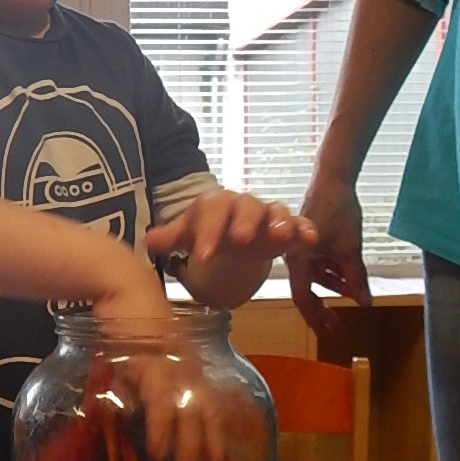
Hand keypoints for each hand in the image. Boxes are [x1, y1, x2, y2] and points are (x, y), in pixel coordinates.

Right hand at [88, 238, 224, 460]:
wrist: (120, 284)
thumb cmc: (128, 321)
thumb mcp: (140, 361)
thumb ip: (144, 388)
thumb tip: (136, 417)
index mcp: (192, 372)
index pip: (212, 417)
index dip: (215, 450)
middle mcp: (192, 372)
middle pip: (210, 423)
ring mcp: (177, 367)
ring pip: (192, 418)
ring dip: (189, 455)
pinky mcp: (156, 361)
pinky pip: (164, 401)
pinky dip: (164, 428)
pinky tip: (160, 452)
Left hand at [146, 190, 317, 307]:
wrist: (232, 233)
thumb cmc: (209, 233)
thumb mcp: (189, 235)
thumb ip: (171, 238)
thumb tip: (148, 240)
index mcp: (216, 204)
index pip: (211, 213)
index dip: (207, 233)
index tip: (202, 256)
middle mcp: (243, 205)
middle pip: (246, 208)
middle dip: (244, 223)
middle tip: (241, 240)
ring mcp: (268, 215)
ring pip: (276, 212)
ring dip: (280, 222)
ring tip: (282, 236)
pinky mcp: (288, 226)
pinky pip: (299, 224)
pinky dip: (305, 229)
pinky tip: (311, 239)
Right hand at [288, 171, 371, 335]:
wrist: (333, 179)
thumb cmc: (337, 211)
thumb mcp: (350, 249)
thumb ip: (356, 278)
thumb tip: (365, 303)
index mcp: (297, 261)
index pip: (303, 299)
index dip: (315, 319)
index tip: (327, 333)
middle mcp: (293, 257)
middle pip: (308, 290)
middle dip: (325, 306)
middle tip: (339, 323)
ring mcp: (300, 248)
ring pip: (317, 276)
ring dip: (335, 285)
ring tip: (355, 292)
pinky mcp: (308, 240)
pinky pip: (319, 263)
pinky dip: (333, 271)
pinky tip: (349, 274)